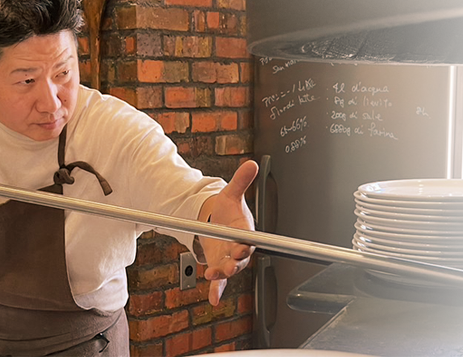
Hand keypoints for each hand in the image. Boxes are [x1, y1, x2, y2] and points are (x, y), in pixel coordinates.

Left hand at [201, 160, 257, 305]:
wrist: (219, 221)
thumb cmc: (228, 210)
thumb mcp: (231, 194)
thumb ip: (241, 181)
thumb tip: (250, 163)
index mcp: (245, 232)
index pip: (248, 240)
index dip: (245, 245)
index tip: (241, 247)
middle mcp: (239, 248)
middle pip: (240, 260)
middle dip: (234, 264)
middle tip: (226, 267)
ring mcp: (229, 259)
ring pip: (229, 270)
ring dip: (222, 276)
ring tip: (212, 276)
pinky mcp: (219, 266)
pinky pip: (219, 281)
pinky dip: (217, 290)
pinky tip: (214, 299)